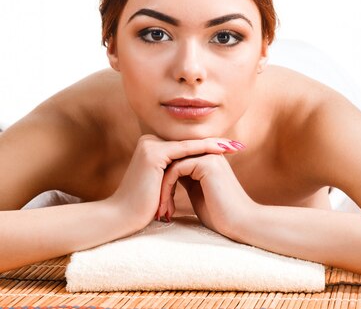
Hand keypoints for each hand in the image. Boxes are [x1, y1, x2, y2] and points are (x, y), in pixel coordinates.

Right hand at [106, 134, 238, 229]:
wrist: (121, 218)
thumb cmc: (144, 208)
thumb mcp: (164, 185)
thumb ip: (175, 173)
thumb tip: (194, 171)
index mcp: (151, 148)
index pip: (187, 146)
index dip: (209, 147)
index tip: (232, 149)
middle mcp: (149, 142)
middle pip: (189, 143)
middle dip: (214, 144)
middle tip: (238, 145)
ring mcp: (150, 145)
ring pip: (189, 145)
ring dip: (214, 145)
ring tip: (234, 147)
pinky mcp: (153, 153)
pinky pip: (184, 150)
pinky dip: (204, 150)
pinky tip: (221, 150)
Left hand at [156, 147, 255, 237]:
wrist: (242, 223)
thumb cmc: (221, 215)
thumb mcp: (198, 193)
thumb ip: (186, 180)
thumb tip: (166, 176)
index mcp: (210, 159)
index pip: (178, 162)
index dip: (165, 182)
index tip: (160, 206)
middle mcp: (210, 154)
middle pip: (173, 160)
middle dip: (160, 184)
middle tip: (157, 209)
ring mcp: (210, 156)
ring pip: (172, 164)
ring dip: (161, 188)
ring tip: (160, 211)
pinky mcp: (208, 163)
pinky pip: (176, 169)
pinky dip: (166, 188)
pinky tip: (165, 206)